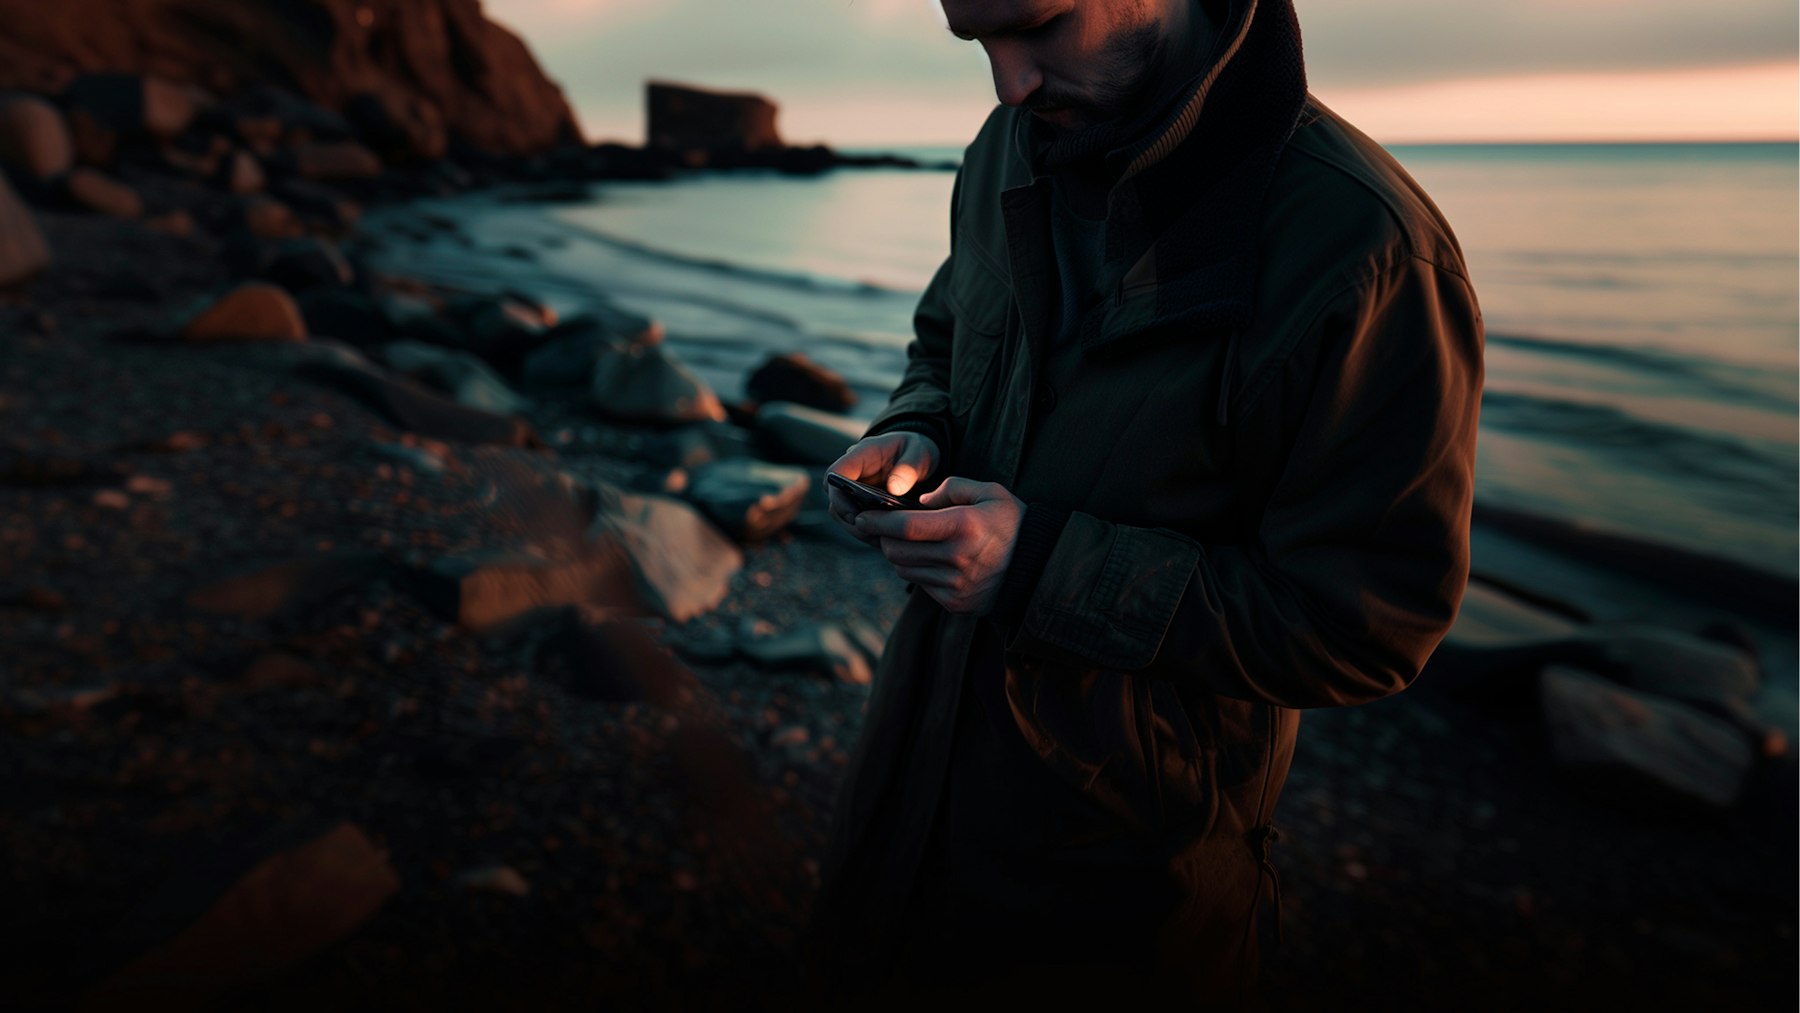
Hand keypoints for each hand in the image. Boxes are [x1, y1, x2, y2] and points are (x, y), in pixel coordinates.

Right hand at [826, 432, 939, 546]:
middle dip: (850, 520)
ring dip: (859, 530)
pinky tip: (888, 540)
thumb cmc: (918, 450)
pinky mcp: (863, 506)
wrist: (920, 459)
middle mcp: (853, 474)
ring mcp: (855, 492)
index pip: (835, 473)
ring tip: (883, 540)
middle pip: (835, 501)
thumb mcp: (920, 453)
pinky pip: (858, 523)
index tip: (854, 515)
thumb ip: (909, 468)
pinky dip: (869, 533)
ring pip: (844, 516)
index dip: (838, 495)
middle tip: (873, 534)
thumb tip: (893, 490)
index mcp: (862, 454)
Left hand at [856, 478, 1023, 614]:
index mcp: (963, 526)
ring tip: (905, 543)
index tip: (863, 516)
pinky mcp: (955, 602)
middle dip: (883, 539)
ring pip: (905, 570)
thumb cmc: (1012, 523)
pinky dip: (917, 571)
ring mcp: (955, 584)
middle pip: (898, 551)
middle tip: (881, 529)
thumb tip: (919, 502)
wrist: (1038, 567)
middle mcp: (957, 558)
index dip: (877, 521)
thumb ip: (952, 488)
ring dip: (898, 556)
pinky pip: (921, 585)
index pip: (905, 526)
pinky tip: (927, 559)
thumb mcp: (989, 492)